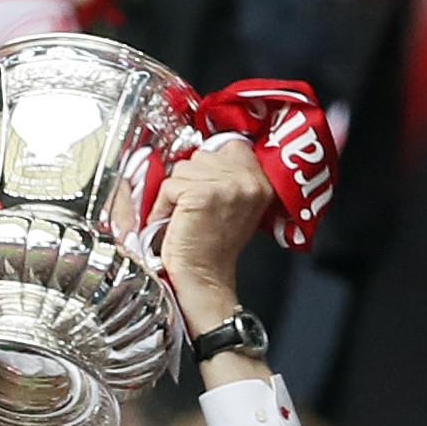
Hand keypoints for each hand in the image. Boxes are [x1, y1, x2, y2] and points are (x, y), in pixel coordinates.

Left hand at [148, 141, 273, 334]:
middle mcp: (249, 180)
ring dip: (176, 195)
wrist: (205, 280)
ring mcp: (228, 186)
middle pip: (202, 155)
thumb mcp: (232, 205)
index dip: (208, 166)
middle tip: (195, 212)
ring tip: (186, 219)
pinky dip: (164, 206)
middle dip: (190, 181)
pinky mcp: (203, 195)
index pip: (230, 145)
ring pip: (183, 169)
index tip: (204, 190)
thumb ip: (227, 176)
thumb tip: (203, 154)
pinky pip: (171, 186)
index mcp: (261, 180)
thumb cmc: (212, 248)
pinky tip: (176, 224)